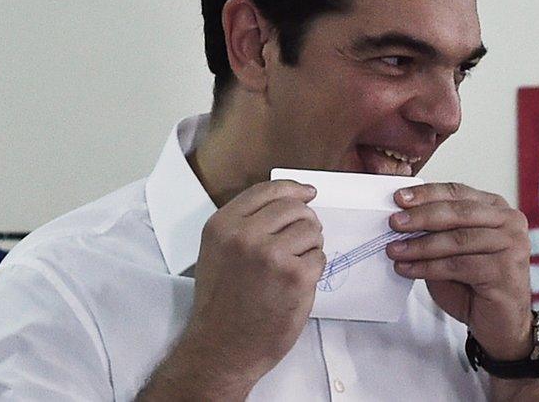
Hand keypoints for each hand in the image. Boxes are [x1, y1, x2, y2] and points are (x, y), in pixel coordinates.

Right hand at [139, 180, 323, 399]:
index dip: (293, 189)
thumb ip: (246, 223)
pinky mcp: (295, 277)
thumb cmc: (222, 302)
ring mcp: (271, 255)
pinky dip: (313, 270)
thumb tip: (291, 199)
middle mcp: (245, 235)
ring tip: (293, 267)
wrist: (221, 348)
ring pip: (312, 230)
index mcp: (223, 225)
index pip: (268, 190)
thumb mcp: (219, 251)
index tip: (308, 193)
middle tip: (299, 243)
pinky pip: (320, 258)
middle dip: (304, 222)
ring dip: (310, 247)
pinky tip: (295, 285)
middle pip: (295, 208)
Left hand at [386, 182, 532, 360]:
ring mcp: (512, 245)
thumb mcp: (453, 250)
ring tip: (394, 250)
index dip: (427, 194)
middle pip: (458, 212)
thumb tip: (401, 218)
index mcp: (496, 208)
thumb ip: (437, 231)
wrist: (500, 324)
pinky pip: (458, 265)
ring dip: (420, 245)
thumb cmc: (475, 284)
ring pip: (457, 239)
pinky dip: (428, 267)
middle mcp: (509, 222)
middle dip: (421, 216)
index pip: (458, 192)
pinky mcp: (506, 270)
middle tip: (394, 223)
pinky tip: (408, 269)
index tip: (399, 198)